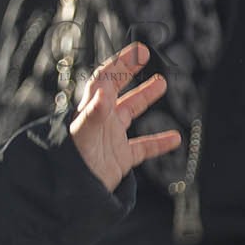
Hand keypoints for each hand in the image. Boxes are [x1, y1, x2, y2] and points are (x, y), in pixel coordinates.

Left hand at [67, 43, 181, 192]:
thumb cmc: (71, 162)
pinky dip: (158, 143)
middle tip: (145, 54)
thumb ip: (93, 115)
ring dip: (144, 97)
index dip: (119, 64)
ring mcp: (110, 139)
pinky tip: (175, 138)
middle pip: (116, 89)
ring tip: (162, 82)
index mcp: (90, 111)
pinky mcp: (119, 158)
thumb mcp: (82, 135)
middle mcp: (100, 121)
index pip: (104, 80)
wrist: (69, 193)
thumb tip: (104, 92)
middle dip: (128, 71)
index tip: (138, 51)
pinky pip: (142, 148)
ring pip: (130, 112)